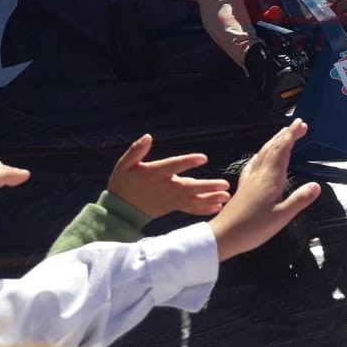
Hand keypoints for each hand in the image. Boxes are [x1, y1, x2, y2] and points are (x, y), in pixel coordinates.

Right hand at [108, 134, 230, 219]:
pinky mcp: (172, 206)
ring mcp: (170, 199)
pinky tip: (217, 207)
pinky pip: (189, 208)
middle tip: (225, 184)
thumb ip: (136, 150)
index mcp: (155, 173)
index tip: (204, 157)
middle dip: (208, 186)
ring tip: (226, 196)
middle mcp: (165, 187)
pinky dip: (202, 209)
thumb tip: (148, 136)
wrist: (119, 210)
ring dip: (210, 198)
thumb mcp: (125, 164)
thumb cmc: (123, 182)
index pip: (174, 166)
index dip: (188, 161)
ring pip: (192, 199)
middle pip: (189, 187)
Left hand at [209, 119, 319, 261]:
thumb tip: (317, 185)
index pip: (282, 150)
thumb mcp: (281, 217)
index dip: (292, 135)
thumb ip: (299, 200)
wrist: (223, 236)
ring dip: (275, 141)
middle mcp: (260, 174)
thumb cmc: (253, 228)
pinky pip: (254, 163)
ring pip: (263, 153)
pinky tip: (259, 156)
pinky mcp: (244, 186)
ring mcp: (250, 179)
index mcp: (271, 178)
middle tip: (298, 124)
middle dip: (286, 134)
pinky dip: (261, 154)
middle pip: (273, 147)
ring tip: (283, 134)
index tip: (301, 124)